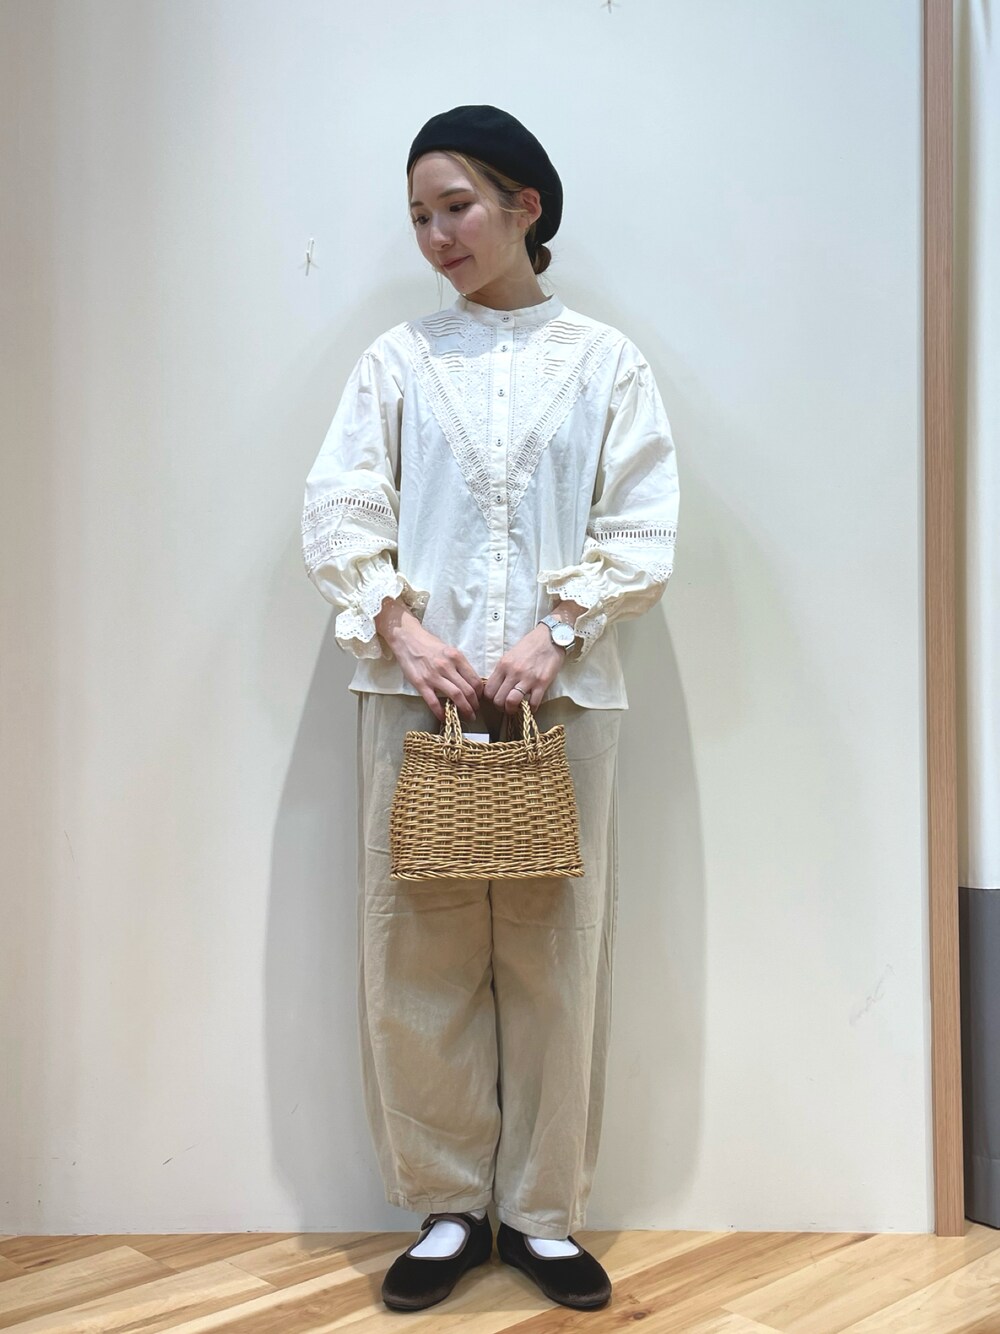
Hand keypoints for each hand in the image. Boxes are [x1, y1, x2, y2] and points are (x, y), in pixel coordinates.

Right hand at [375, 601, 481, 722]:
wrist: (407, 639)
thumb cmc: (429, 644)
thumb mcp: (449, 650)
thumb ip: (459, 665)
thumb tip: (470, 682)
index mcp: (456, 657)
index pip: (475, 680)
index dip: (480, 693)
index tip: (479, 699)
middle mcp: (447, 666)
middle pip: (468, 690)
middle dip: (475, 705)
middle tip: (475, 712)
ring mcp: (433, 676)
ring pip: (455, 696)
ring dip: (464, 709)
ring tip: (467, 716)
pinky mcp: (420, 683)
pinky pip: (433, 702)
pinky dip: (441, 712)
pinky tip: (445, 718)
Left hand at [483, 624, 565, 713]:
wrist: (550, 638)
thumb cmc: (530, 646)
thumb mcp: (510, 656)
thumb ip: (503, 671)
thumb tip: (497, 688)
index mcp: (503, 665)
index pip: (488, 691)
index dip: (491, 700)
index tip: (497, 700)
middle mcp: (513, 672)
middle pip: (498, 700)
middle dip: (501, 707)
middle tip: (507, 706)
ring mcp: (527, 678)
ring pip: (511, 702)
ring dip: (513, 710)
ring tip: (517, 708)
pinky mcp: (542, 683)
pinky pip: (533, 703)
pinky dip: (531, 708)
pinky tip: (532, 705)